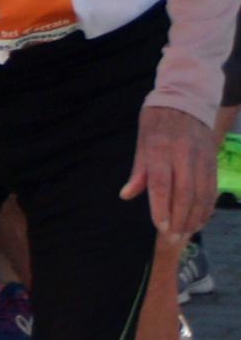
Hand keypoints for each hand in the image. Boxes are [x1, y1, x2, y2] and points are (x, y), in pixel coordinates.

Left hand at [130, 104, 219, 241]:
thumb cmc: (156, 124)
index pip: (162, 183)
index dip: (162, 206)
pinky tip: (200, 220)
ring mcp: (202, 158)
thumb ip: (138, 171)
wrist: (186, 100)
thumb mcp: (141, 142)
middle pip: (185, 192)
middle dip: (180, 218)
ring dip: (195, 217)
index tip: (160, 226)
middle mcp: (184, 154)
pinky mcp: (213, 160)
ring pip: (202, 193)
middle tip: (173, 238)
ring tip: (186, 234)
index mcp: (160, 149)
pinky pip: (212, 188)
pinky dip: (207, 207)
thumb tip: (127, 195)